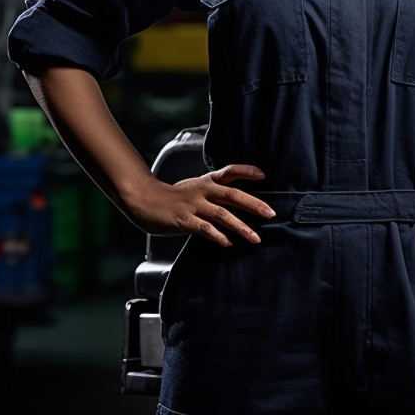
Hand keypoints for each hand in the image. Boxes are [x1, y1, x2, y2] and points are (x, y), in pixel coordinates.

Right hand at [124, 164, 274, 246]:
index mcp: (206, 181)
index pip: (230, 171)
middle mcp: (202, 190)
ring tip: (255, 238)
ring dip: (241, 227)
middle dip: (254, 204)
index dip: (247, 171)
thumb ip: (214, 194)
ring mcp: (193, 205)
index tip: (263, 175)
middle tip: (271, 213)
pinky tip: (228, 243)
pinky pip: (205, 228)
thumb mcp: (195, 188)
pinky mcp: (183, 219)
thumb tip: (239, 205)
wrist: (143, 200)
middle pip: (233, 194)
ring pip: (222, 214)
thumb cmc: (172, 197)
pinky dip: (219, 236)